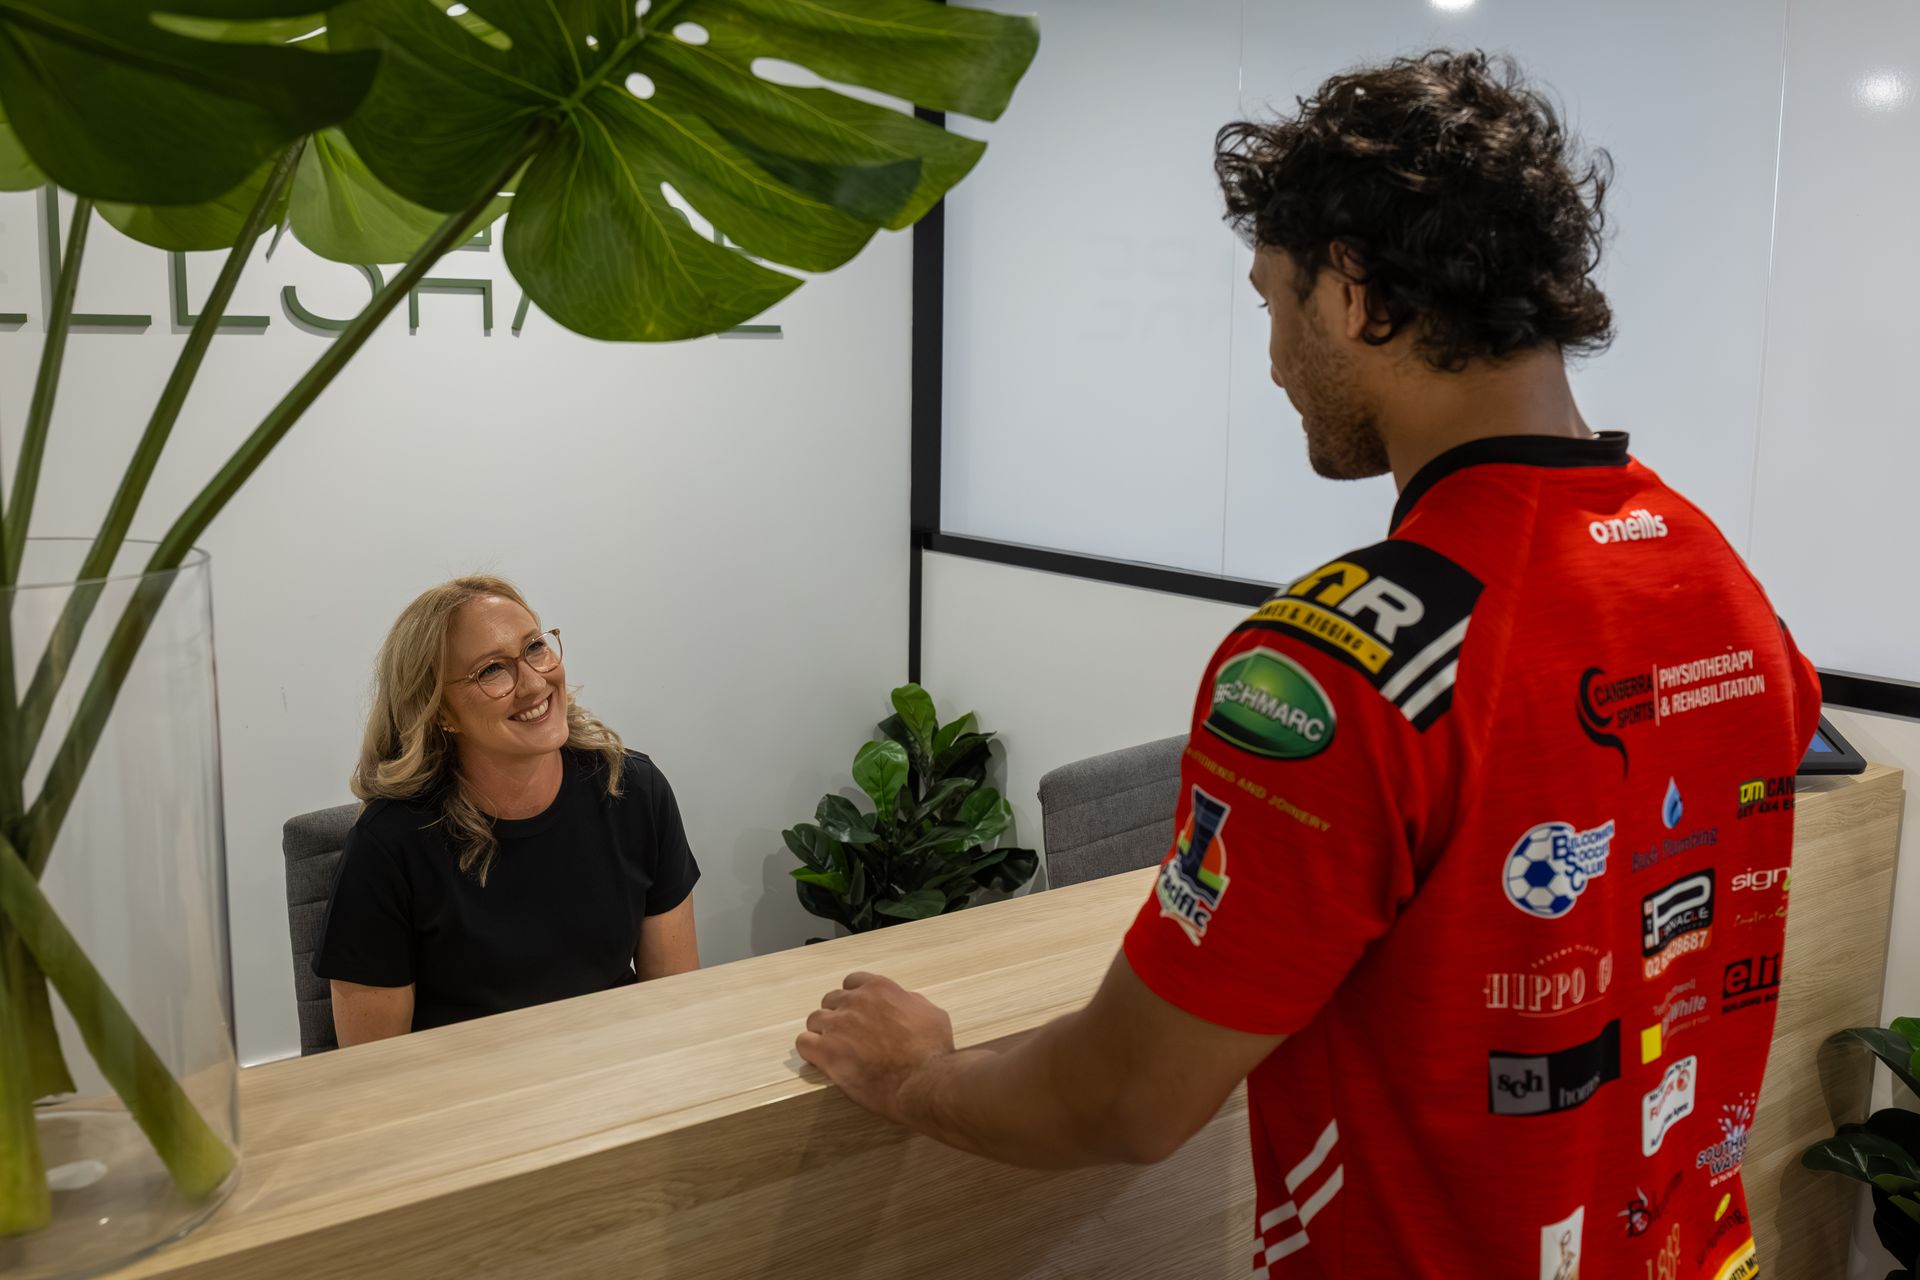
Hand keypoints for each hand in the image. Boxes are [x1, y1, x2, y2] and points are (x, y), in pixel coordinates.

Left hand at [795, 971, 955, 1123]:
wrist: (924, 1080)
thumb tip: (903, 1003)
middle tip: (847, 1036)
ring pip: (814, 1020)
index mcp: (880, 989)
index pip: (852, 983)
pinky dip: (810, 1051)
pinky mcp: (827, 1052)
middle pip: (831, 1001)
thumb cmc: (933, 1051)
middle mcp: (856, 1001)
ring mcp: (839, 1025)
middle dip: (837, 1017)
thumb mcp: (932, 1014)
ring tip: (833, 1051)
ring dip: (822, 1033)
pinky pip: (804, 1043)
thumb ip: (910, 1003)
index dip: (853, 1000)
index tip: (857, 1013)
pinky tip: (820, 1061)